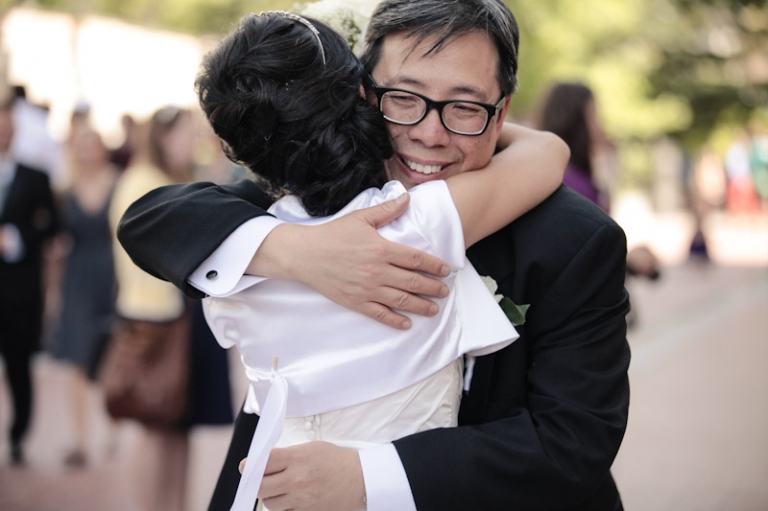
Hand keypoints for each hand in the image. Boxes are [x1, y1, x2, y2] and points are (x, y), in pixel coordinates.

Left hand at [242, 442, 365, 510]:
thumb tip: (264, 463)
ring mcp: (302, 499)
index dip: (250, 465)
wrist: (361, 480)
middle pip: (261, 487)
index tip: (247, 467)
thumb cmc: (337, 461)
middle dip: (256, 484)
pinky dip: (283, 507)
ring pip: (269, 503)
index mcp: (298, 457)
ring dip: (270, 496)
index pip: (263, 463)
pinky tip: (290, 499)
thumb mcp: (312, 448)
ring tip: (279, 489)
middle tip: (259, 480)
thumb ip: (288, 455)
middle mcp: (297, 479)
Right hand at [250, 194, 449, 329]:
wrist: (304, 254)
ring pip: (401, 301)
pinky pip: (380, 314)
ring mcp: (367, 289)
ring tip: (434, 309)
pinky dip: (395, 321)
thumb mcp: (360, 218)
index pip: (415, 259)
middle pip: (413, 282)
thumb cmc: (332, 234)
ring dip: (421, 306)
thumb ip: (386, 210)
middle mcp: (377, 271)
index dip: (433, 265)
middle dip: (432, 288)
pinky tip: (406, 324)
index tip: (446, 270)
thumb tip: (407, 198)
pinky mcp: (355, 302)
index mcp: (381, 249)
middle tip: (444, 291)